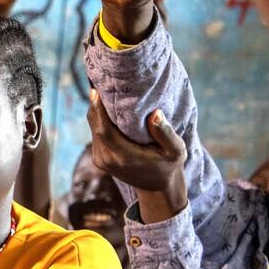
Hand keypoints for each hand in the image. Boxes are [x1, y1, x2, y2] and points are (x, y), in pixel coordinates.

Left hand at [87, 89, 187, 218]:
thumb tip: (154, 114)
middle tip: (100, 81)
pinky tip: (106, 104)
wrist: (157, 187)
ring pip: (93, 128)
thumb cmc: (169, 166)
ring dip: (97, 110)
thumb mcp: (175, 151)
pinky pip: (96, 133)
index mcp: (123, 156)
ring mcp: (100, 159)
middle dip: (96, 104)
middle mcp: (107, 158)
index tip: (96, 89)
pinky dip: (99, 119)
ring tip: (103, 88)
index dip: (97, 109)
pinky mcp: (99, 157)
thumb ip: (165, 133)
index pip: (103, 130)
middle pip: (95, 126)